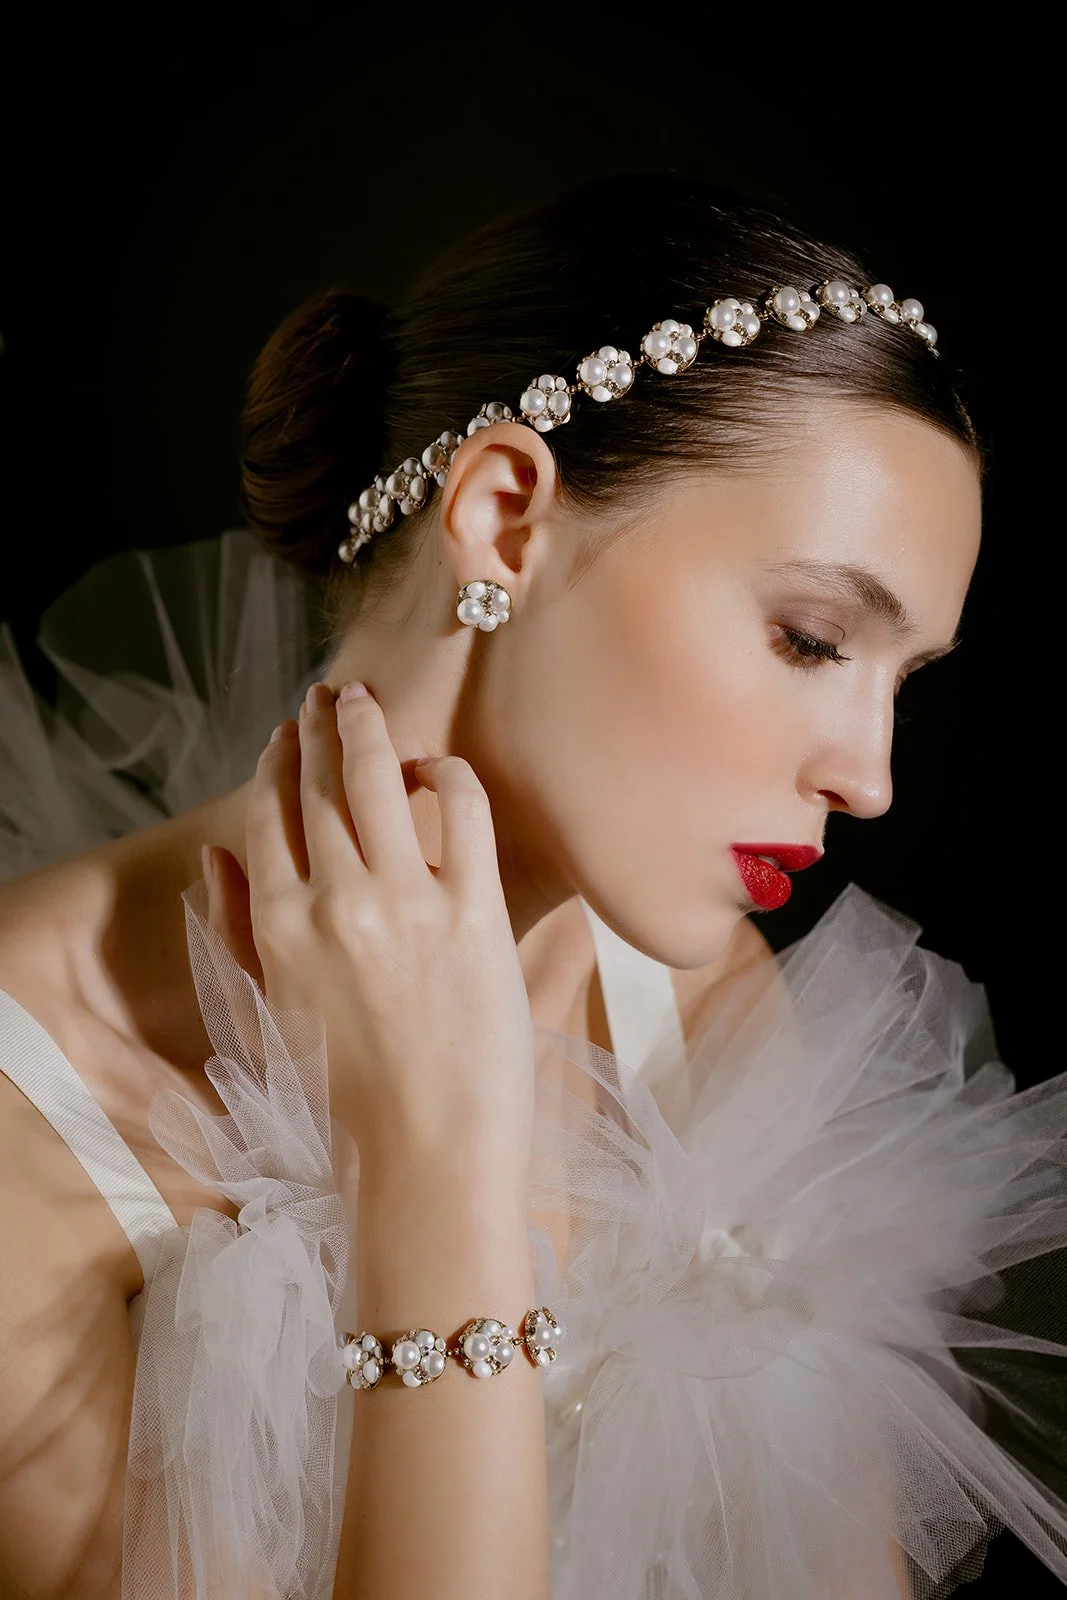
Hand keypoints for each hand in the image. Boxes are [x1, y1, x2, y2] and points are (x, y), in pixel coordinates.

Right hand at [201, 682, 536, 1171]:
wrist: (430, 1150)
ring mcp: (405, 902)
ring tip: (366, 703)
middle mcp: (333, 902)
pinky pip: (462, 809)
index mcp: (277, 928)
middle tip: (330, 696)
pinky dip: (449, 774)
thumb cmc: (350, 1093)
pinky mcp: (473, 912)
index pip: (267, 816)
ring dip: (368, 729)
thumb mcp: (269, 1012)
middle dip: (320, 729)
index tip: (286, 734)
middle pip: (318, 787)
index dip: (276, 764)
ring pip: (376, 781)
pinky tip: (440, 769)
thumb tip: (214, 856)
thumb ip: (235, 930)